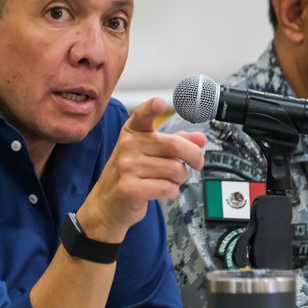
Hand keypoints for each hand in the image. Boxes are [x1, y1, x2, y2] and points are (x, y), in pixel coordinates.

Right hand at [79, 98, 206, 241]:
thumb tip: (201, 139)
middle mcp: (128, 146)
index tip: (159, 102)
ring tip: (170, 180)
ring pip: (175, 170)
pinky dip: (172, 191)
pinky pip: (168, 188)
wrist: (107, 204)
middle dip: (194, 157)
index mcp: (133, 132)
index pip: (142, 116)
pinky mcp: (130, 188)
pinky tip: (162, 191)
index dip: (151, 109)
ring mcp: (127, 167)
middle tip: (197, 163)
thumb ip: (176, 143)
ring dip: (180, 178)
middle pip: (175, 146)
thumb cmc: (130, 175)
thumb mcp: (149, 153)